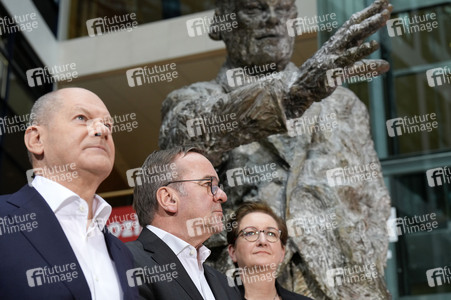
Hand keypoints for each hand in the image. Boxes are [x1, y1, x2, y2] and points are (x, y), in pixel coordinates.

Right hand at [287, 0, 392, 116]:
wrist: (301, 87)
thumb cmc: (323, 75)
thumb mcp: (346, 68)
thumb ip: (366, 66)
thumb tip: (387, 66)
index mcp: (338, 43)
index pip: (354, 24)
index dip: (369, 13)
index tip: (384, 1)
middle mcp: (336, 46)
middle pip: (355, 28)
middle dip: (372, 17)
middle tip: (388, 8)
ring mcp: (334, 57)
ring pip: (353, 39)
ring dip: (369, 27)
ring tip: (385, 19)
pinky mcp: (333, 70)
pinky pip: (350, 59)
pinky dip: (362, 52)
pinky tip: (374, 44)